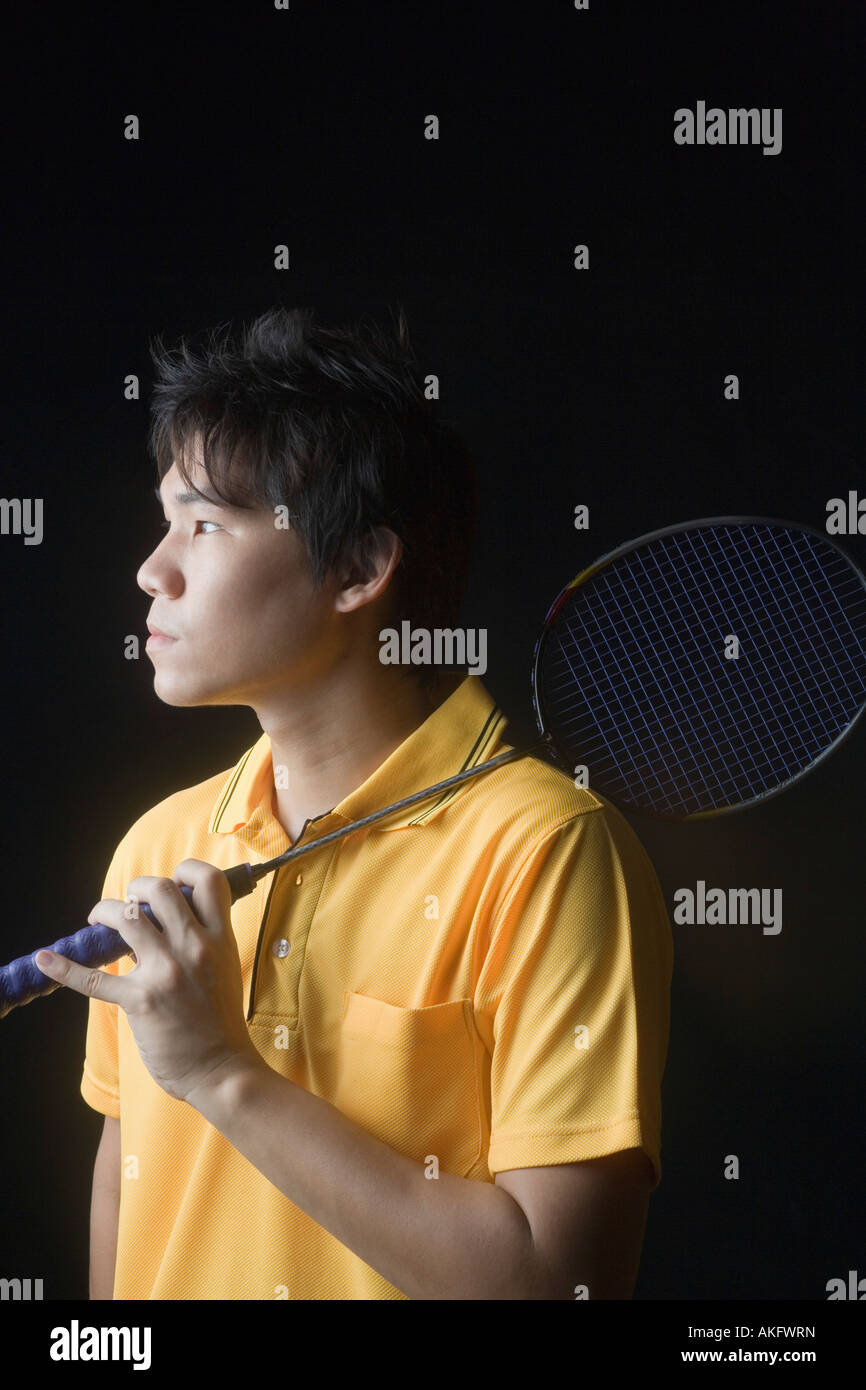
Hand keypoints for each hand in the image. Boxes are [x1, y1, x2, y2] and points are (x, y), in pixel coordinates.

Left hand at [36, 859, 263, 1104]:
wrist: (222, 1068)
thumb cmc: (221, 1021)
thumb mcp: (225, 967)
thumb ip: (204, 939)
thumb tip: (169, 918)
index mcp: (220, 937)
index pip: (209, 880)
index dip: (186, 870)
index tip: (173, 881)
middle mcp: (194, 947)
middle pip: (159, 889)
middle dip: (135, 888)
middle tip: (127, 903)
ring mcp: (166, 972)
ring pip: (125, 917)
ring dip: (104, 912)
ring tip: (98, 922)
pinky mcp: (140, 1001)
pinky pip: (93, 979)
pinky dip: (64, 967)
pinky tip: (45, 960)